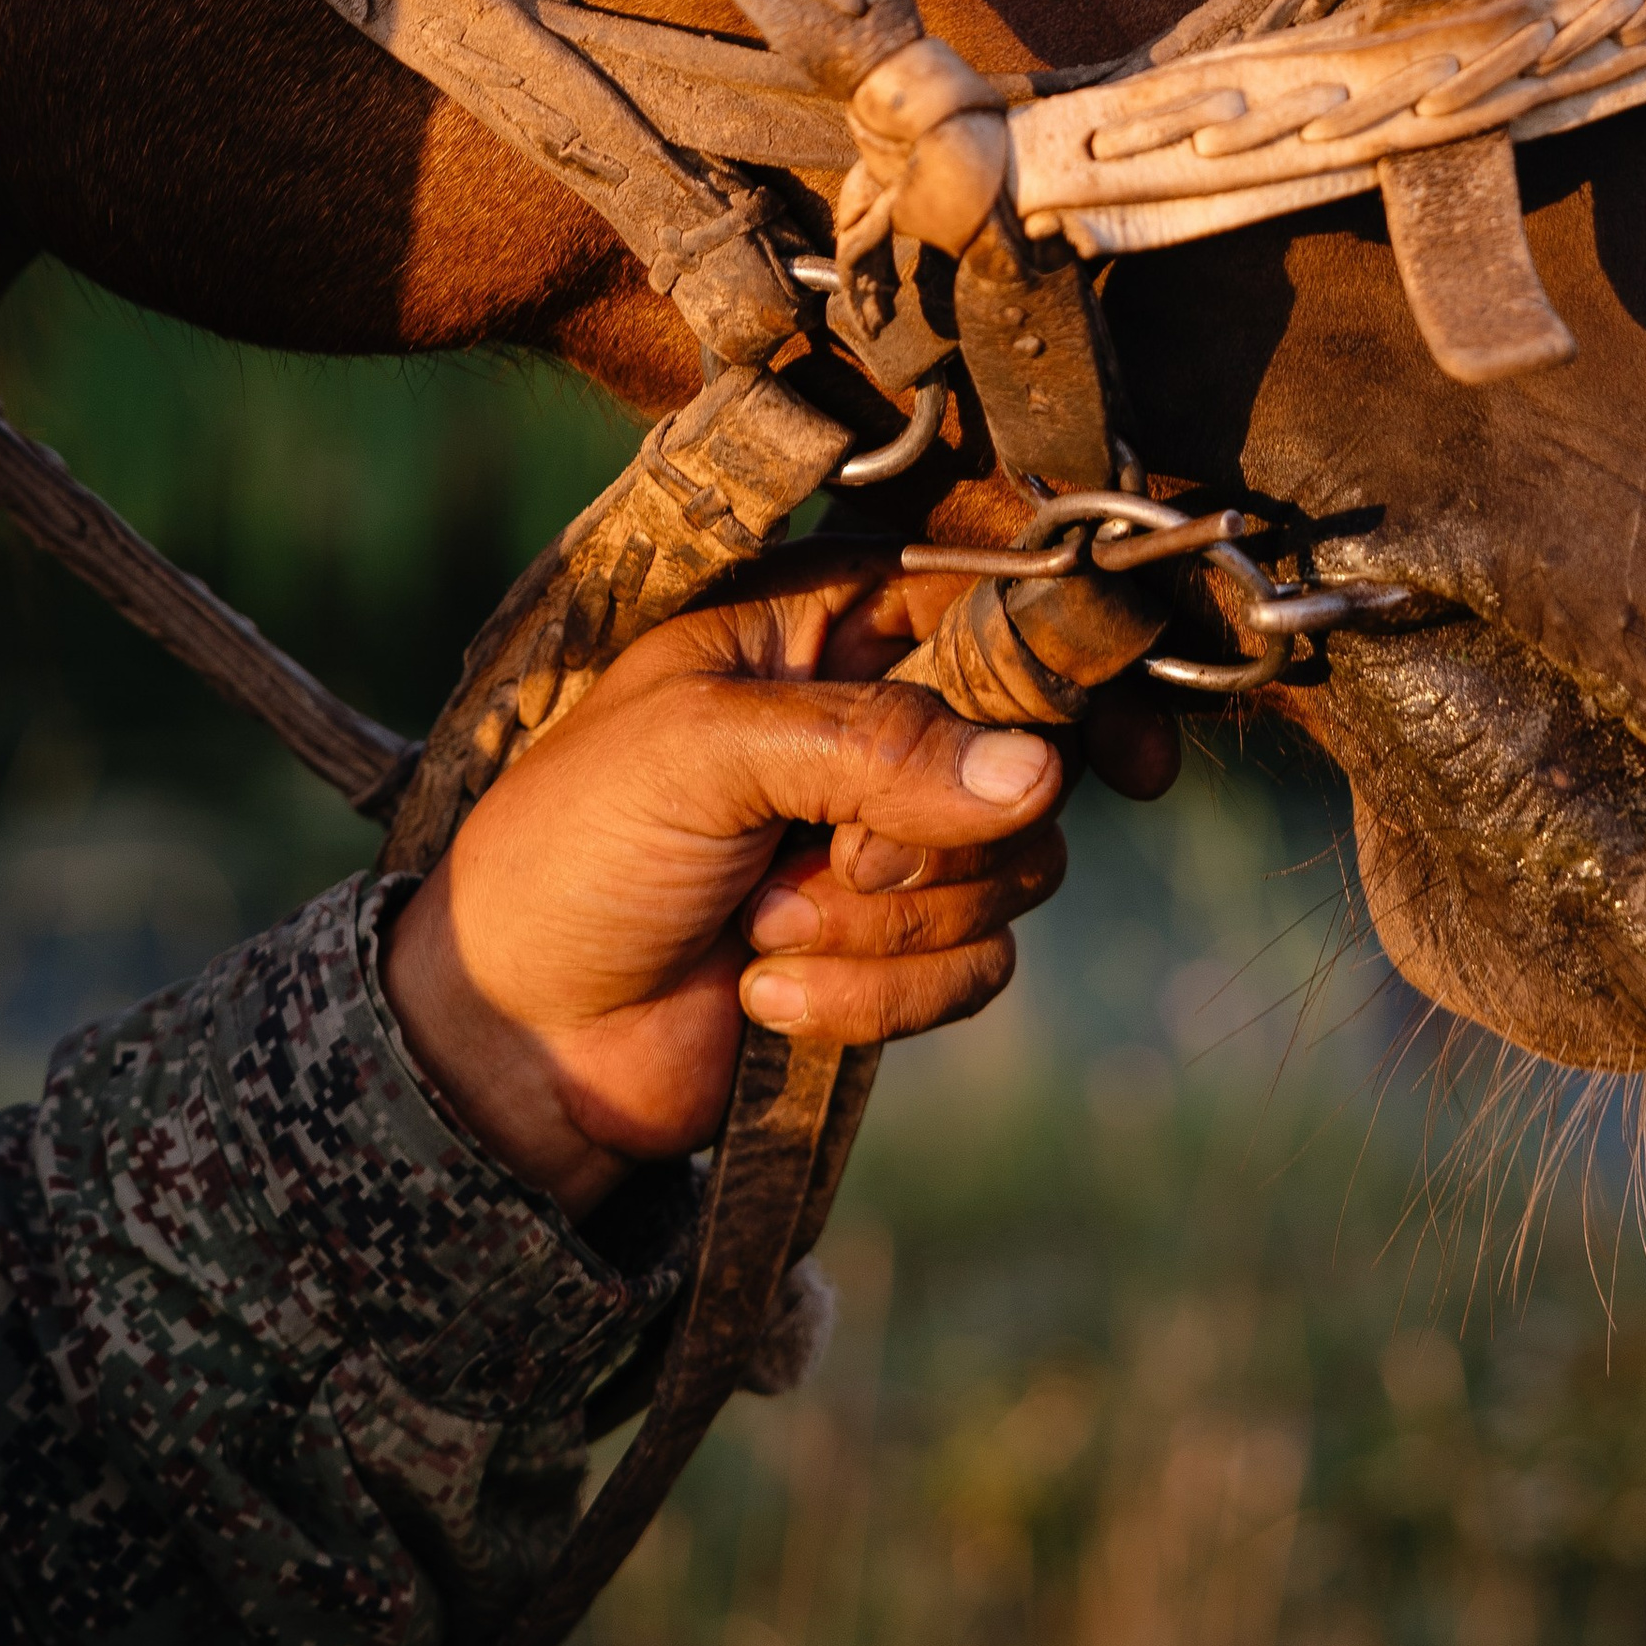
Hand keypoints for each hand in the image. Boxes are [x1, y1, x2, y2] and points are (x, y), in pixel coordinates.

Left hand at [381, 554, 1170, 1213]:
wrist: (515, 1040)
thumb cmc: (574, 849)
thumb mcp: (699, 752)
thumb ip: (869, 746)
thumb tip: (1041, 773)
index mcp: (826, 618)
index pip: (993, 605)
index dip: (1070, 671)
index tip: (1130, 757)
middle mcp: (878, 714)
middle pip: (1028, 752)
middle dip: (933, 837)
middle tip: (829, 860)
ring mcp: (893, 836)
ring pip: (1015, 867)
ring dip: (887, 929)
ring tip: (758, 929)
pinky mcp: (900, 950)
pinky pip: (980, 967)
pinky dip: (878, 999)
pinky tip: (768, 1000)